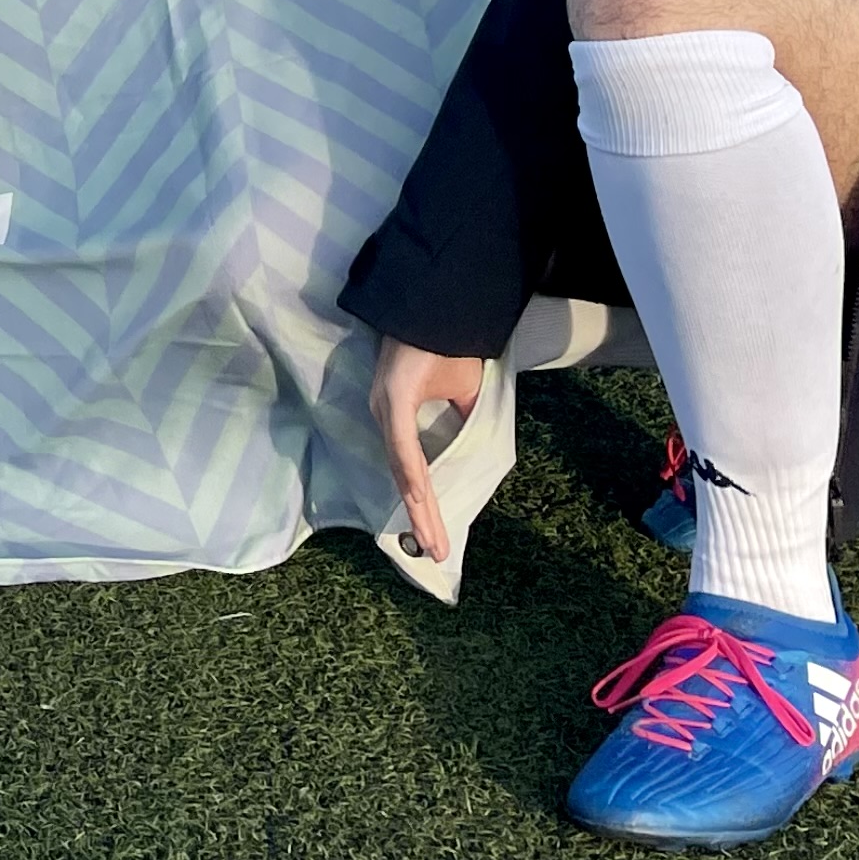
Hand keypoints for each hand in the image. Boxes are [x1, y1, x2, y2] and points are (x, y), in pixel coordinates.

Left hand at [370, 336, 486, 562]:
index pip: (412, 472)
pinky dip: (411, 472)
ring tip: (432, 540)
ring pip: (402, 470)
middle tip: (436, 555)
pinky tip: (419, 496)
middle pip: (405, 480)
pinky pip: (402, 443)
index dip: (423, 507)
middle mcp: (387, 418)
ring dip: (419, 507)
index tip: (434, 539)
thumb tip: (472, 449)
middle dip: (422, 520)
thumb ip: (461, 422)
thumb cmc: (445, 344)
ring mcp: (386, 409)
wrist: (436, 304)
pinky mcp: (392, 398)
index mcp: (399, 419)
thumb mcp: (461, 391)